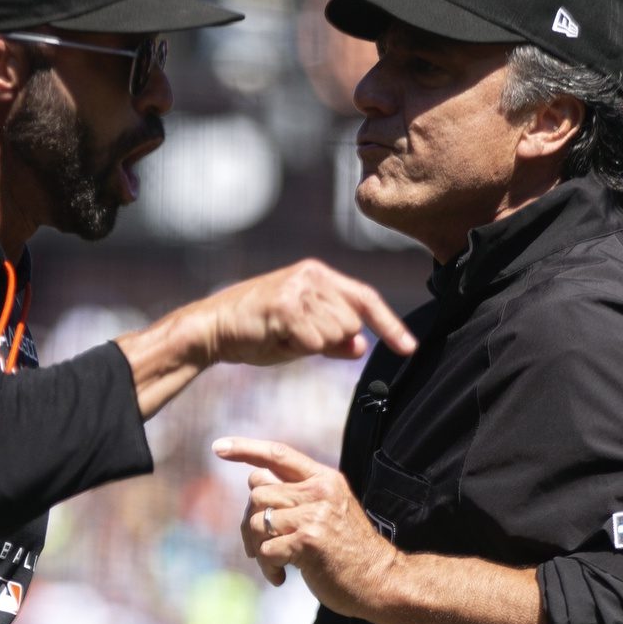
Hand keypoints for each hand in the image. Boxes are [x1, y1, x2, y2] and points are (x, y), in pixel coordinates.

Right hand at [194, 259, 415, 367]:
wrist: (212, 327)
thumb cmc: (256, 332)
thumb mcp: (301, 336)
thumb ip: (333, 340)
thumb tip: (362, 346)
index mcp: (319, 276)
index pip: (366, 299)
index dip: (390, 325)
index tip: (409, 348)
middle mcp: (313, 275)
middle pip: (352, 323)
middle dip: (328, 340)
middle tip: (291, 336)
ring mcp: (299, 287)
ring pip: (336, 333)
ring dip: (311, 345)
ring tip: (280, 334)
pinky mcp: (286, 304)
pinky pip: (314, 341)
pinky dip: (297, 348)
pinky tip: (273, 336)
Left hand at [215, 438, 398, 613]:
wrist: (380, 581)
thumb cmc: (347, 551)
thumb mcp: (328, 511)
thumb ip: (296, 495)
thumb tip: (254, 484)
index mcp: (324, 479)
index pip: (278, 455)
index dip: (246, 449)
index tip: (218, 448)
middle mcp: (319, 491)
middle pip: (258, 493)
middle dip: (251, 522)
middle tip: (260, 547)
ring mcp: (315, 515)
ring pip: (256, 521)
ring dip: (258, 549)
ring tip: (276, 565)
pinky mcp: (309, 540)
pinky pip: (266, 549)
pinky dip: (268, 566)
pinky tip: (283, 576)